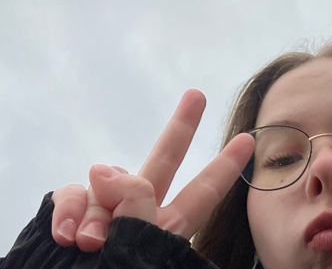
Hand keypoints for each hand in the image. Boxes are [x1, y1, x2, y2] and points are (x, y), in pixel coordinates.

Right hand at [51, 89, 253, 251]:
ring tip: (90, 243)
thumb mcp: (137, 255)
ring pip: (105, 182)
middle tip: (198, 95)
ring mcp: (104, 212)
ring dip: (97, 211)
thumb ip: (133, 208)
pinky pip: (72, 193)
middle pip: (164, 160)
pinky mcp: (71, 212)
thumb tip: (104, 168)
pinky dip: (69, 210)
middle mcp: (137, 215)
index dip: (225, 166)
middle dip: (181, 127)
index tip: (247, 139)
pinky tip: (66, 233)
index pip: (203, 193)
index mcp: (166, 229)